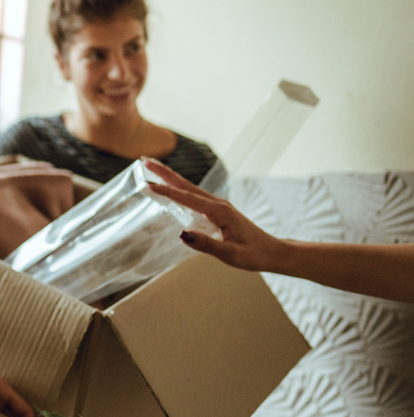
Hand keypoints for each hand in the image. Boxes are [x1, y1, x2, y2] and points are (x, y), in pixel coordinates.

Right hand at [143, 158, 286, 271]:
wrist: (273, 252)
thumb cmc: (254, 254)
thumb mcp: (230, 255)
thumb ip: (206, 245)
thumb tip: (182, 235)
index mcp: (220, 212)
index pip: (187, 199)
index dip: (166, 192)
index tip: (147, 184)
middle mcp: (218, 204)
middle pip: (186, 185)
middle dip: (164, 172)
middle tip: (144, 161)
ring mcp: (218, 206)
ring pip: (189, 188)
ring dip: (170, 177)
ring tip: (152, 169)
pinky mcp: (218, 210)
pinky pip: (193, 196)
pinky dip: (179, 188)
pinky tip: (171, 187)